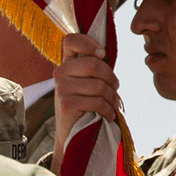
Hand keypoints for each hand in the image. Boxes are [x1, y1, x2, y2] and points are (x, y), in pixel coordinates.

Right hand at [53, 33, 120, 175]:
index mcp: (66, 65)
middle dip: (112, 78)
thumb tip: (103, 53)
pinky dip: (108, 110)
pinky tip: (108, 115)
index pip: (71, 40)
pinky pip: (97, 101)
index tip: (102, 54)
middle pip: (94, 64)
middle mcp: (60, 73)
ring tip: (112, 105)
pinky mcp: (67, 104)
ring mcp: (62, 89)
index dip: (89, 43)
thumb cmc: (85, 107)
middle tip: (115, 90)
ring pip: (99, 85)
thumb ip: (93, 67)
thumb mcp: (88, 83)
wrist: (72, 135)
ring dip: (112, 98)